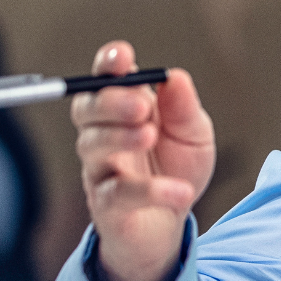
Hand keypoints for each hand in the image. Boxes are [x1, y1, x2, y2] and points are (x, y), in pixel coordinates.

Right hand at [73, 41, 214, 280]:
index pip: (105, 80)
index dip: (107, 66)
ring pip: (91, 146)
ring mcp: (100, 169)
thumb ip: (184, 107)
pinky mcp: (106, 206)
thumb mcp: (193, 134)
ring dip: (120, 137)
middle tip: (140, 104)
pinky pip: (118, 194)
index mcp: (124, 110)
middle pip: (87, 109)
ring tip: (149, 135)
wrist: (172, 225)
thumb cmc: (176, 168)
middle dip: (109, 101)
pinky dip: (150, 191)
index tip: (121, 56)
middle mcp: (103, 134)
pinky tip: (179, 192)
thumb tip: (174, 76)